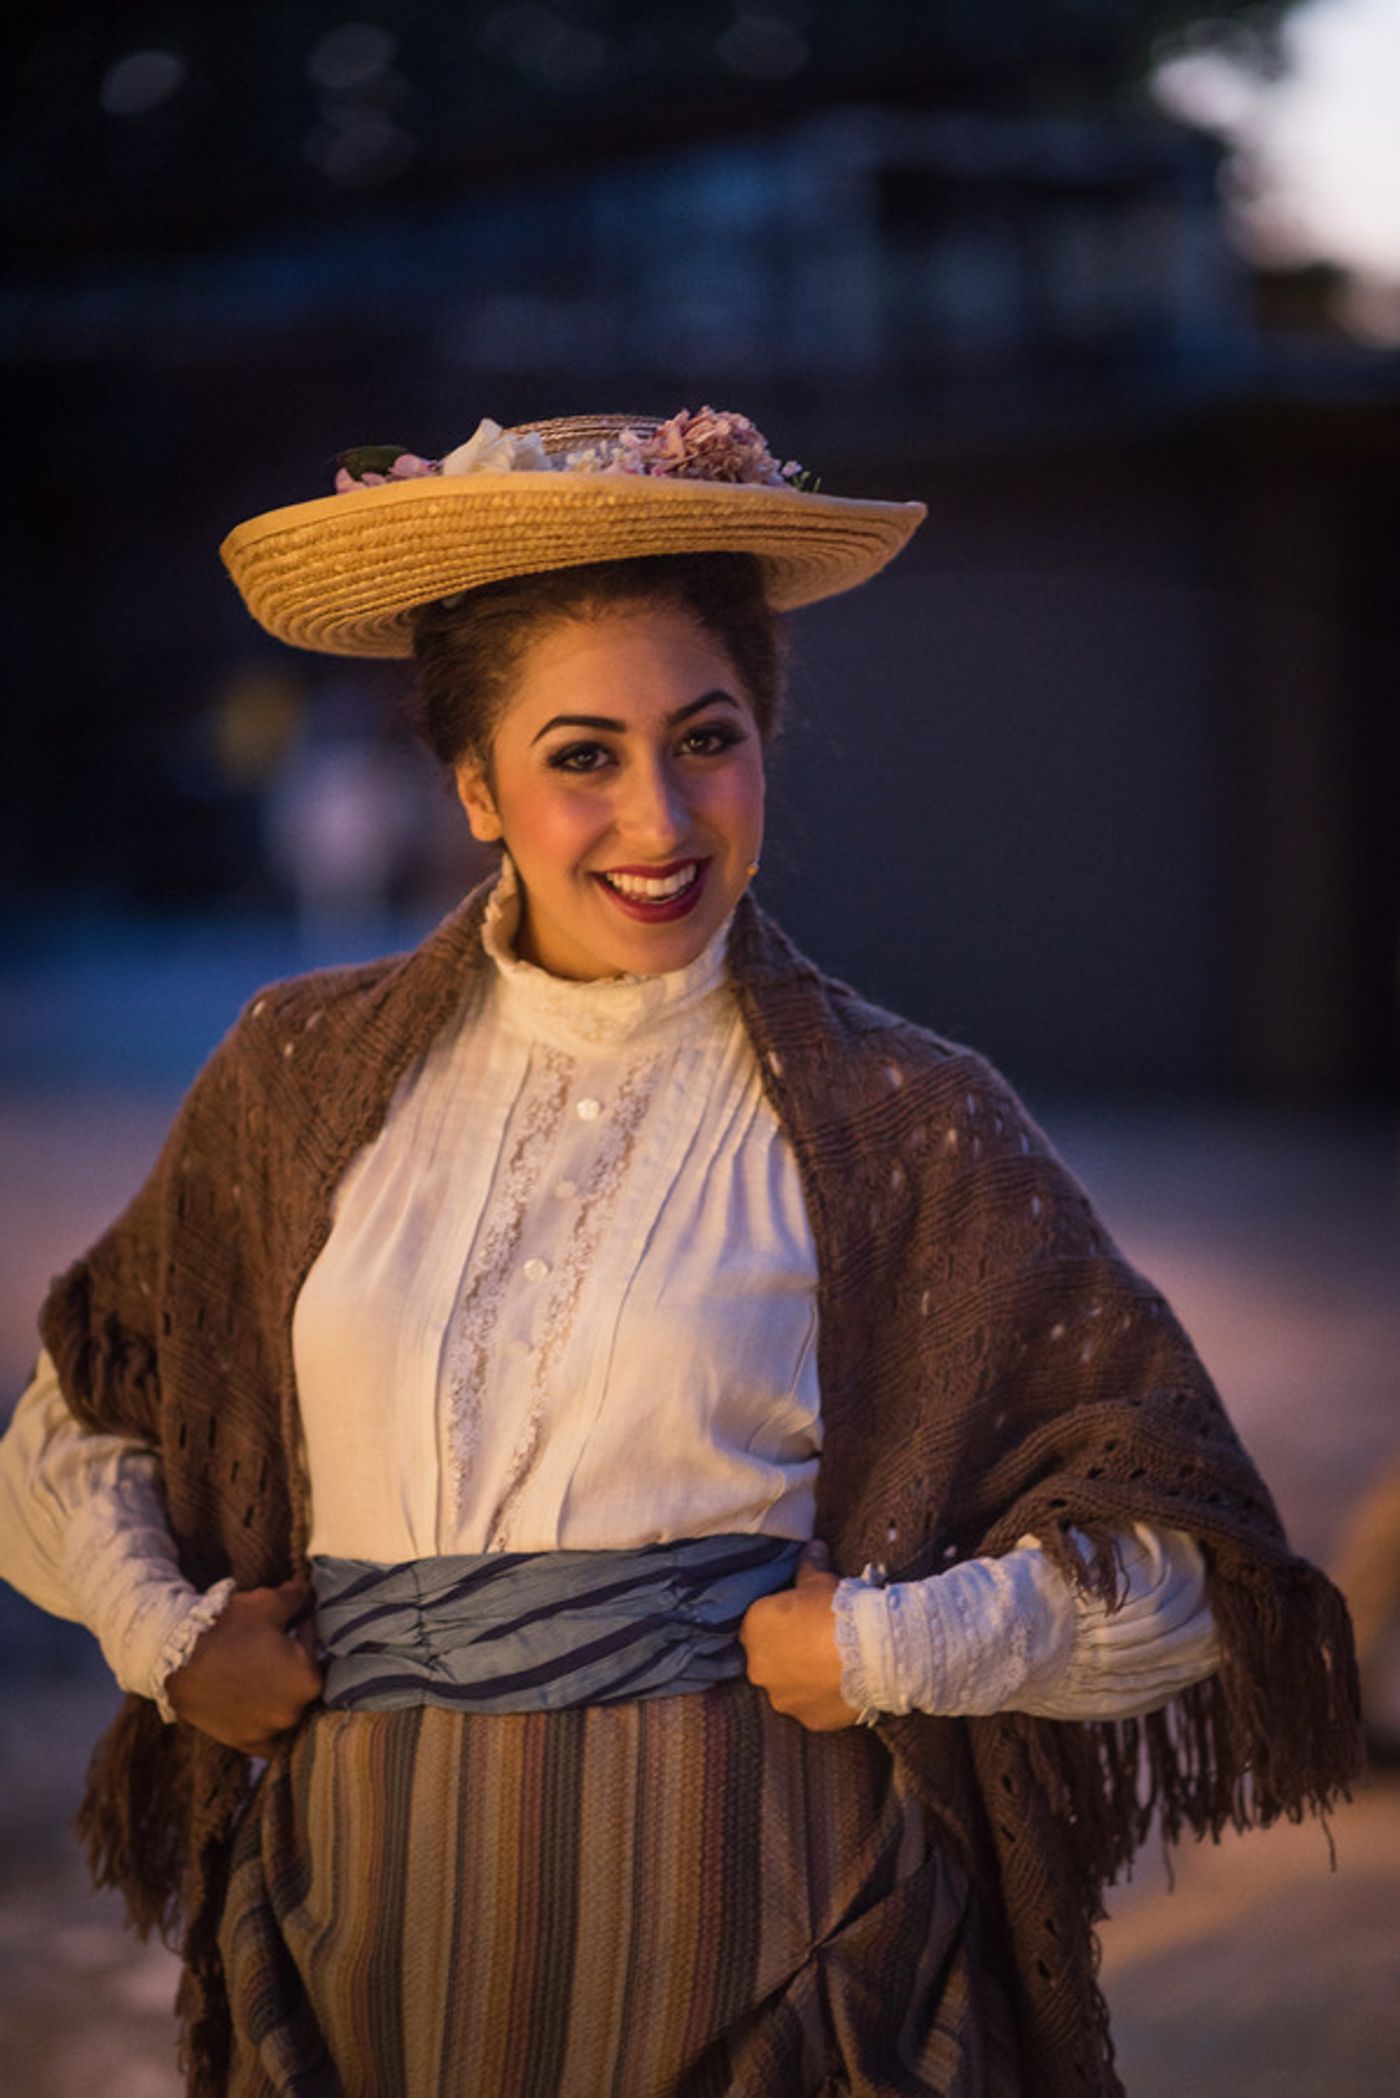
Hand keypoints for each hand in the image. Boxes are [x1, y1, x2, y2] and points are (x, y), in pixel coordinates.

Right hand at [165, 1577, 323, 1755]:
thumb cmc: (227, 1628)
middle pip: (302, 1684)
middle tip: (271, 1648)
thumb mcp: (269, 1602)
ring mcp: (269, 1732)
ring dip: (279, 1694)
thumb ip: (300, 1597)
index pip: (316, 1651)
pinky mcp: (245, 1744)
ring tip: (257, 1673)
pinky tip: (257, 1705)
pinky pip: (267, 1737)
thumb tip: (313, 1594)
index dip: (302, 1633)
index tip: (287, 1624)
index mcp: (309, 1679)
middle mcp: (295, 1713)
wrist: (176, 1659)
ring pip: (285, 1709)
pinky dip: (266, 1722)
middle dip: (291, 1665)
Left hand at [739, 1541, 858, 1731]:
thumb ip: (809, 1564)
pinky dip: (820, 1698)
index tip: (799, 1618)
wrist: (871, 1651)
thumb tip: (812, 1545)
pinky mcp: (806, 1719)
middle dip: (785, 1652)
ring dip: (801, 1678)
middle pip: (767, 1658)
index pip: (756, 1625)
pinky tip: (840, 1686)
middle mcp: (757, 1666)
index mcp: (753, 1628)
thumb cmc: (837, 1608)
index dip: (778, 1621)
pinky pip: (810, 1707)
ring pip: (786, 1686)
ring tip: (831, 1666)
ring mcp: (781, 1697)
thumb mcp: (820, 1579)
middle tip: (815, 1642)